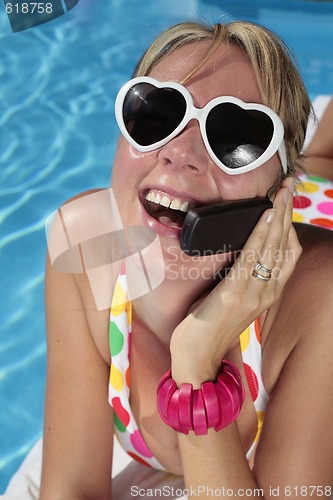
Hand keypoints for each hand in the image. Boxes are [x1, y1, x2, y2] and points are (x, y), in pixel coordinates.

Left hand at [170, 178, 301, 386]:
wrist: (197, 357)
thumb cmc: (210, 327)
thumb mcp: (232, 300)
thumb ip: (242, 279)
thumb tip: (239, 253)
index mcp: (268, 293)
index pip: (287, 254)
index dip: (289, 226)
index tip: (287, 203)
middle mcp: (267, 292)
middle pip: (284, 246)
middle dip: (287, 213)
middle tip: (288, 188)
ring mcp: (254, 293)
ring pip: (272, 248)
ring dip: (277, 217)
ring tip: (280, 194)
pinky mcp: (235, 293)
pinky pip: (251, 258)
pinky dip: (259, 235)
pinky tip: (264, 217)